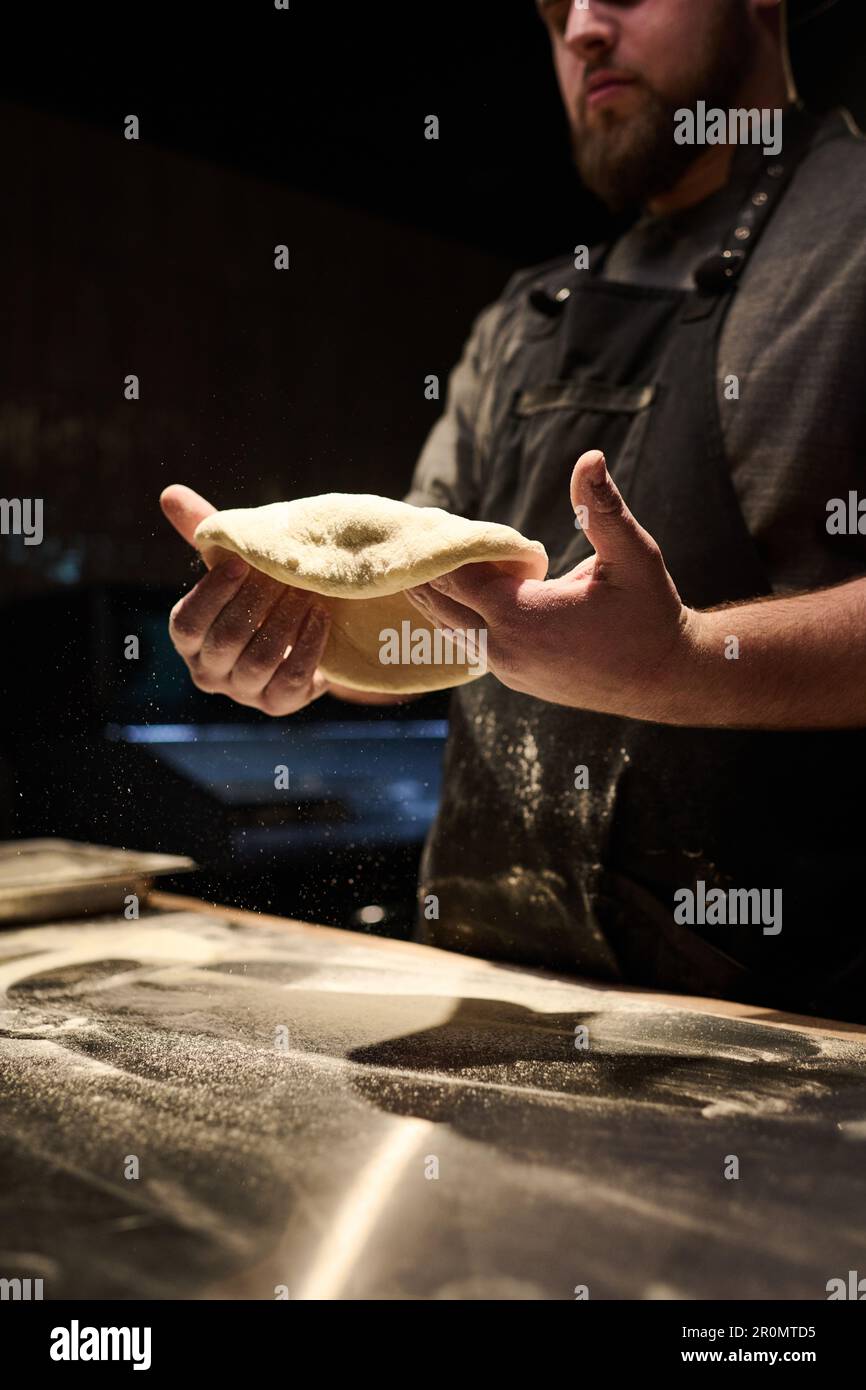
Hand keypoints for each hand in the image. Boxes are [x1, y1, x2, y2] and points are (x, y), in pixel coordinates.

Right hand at [160, 484, 331, 715]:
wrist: (302, 637)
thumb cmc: (257, 595)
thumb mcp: (232, 566)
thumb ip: (203, 533)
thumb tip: (170, 492)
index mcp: (190, 640)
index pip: (186, 623)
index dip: (213, 593)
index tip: (241, 561)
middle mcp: (209, 672)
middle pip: (225, 639)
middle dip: (255, 602)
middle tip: (283, 572)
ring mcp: (243, 693)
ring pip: (259, 660)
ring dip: (285, 622)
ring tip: (307, 591)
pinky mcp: (278, 705)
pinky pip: (292, 679)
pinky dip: (309, 645)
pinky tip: (323, 616)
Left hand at [405, 450, 698, 721]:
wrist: (664, 678)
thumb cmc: (650, 613)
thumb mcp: (632, 555)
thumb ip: (603, 509)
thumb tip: (590, 458)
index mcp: (522, 615)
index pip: (454, 577)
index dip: (441, 547)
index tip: (432, 518)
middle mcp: (504, 648)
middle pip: (439, 605)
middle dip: (427, 570)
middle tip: (415, 534)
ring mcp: (507, 669)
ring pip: (449, 628)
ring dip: (439, 594)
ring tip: (425, 560)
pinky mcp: (515, 678)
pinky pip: (470, 643)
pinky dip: (459, 615)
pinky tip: (457, 592)